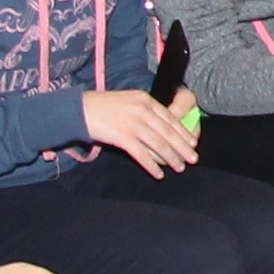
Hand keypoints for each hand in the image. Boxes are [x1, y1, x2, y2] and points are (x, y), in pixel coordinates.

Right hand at [80, 87, 199, 175]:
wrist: (79, 109)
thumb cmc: (103, 106)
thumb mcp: (129, 101)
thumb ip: (145, 110)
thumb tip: (162, 126)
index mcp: (146, 100)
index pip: (170, 118)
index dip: (183, 132)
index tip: (193, 143)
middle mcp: (142, 110)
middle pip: (168, 132)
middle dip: (183, 147)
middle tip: (193, 159)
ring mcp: (133, 123)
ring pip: (158, 144)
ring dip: (171, 158)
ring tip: (179, 167)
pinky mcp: (122, 136)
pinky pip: (142, 154)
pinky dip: (152, 165)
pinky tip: (159, 174)